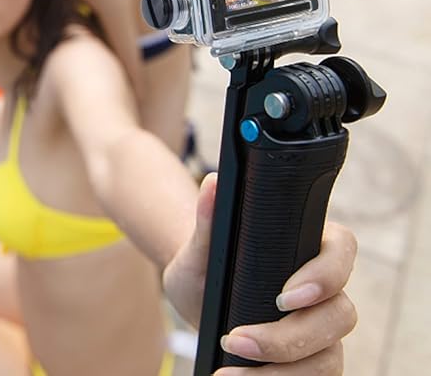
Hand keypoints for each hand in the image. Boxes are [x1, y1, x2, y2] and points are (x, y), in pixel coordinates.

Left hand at [163, 174, 357, 374]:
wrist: (197, 292)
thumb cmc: (206, 261)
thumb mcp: (200, 244)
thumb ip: (207, 217)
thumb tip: (213, 183)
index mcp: (308, 244)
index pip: (342, 249)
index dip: (325, 275)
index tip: (283, 296)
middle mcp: (323, 288)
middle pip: (339, 315)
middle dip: (290, 337)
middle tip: (236, 339)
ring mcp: (321, 328)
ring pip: (330, 357)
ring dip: (283, 371)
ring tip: (231, 374)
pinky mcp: (309, 360)